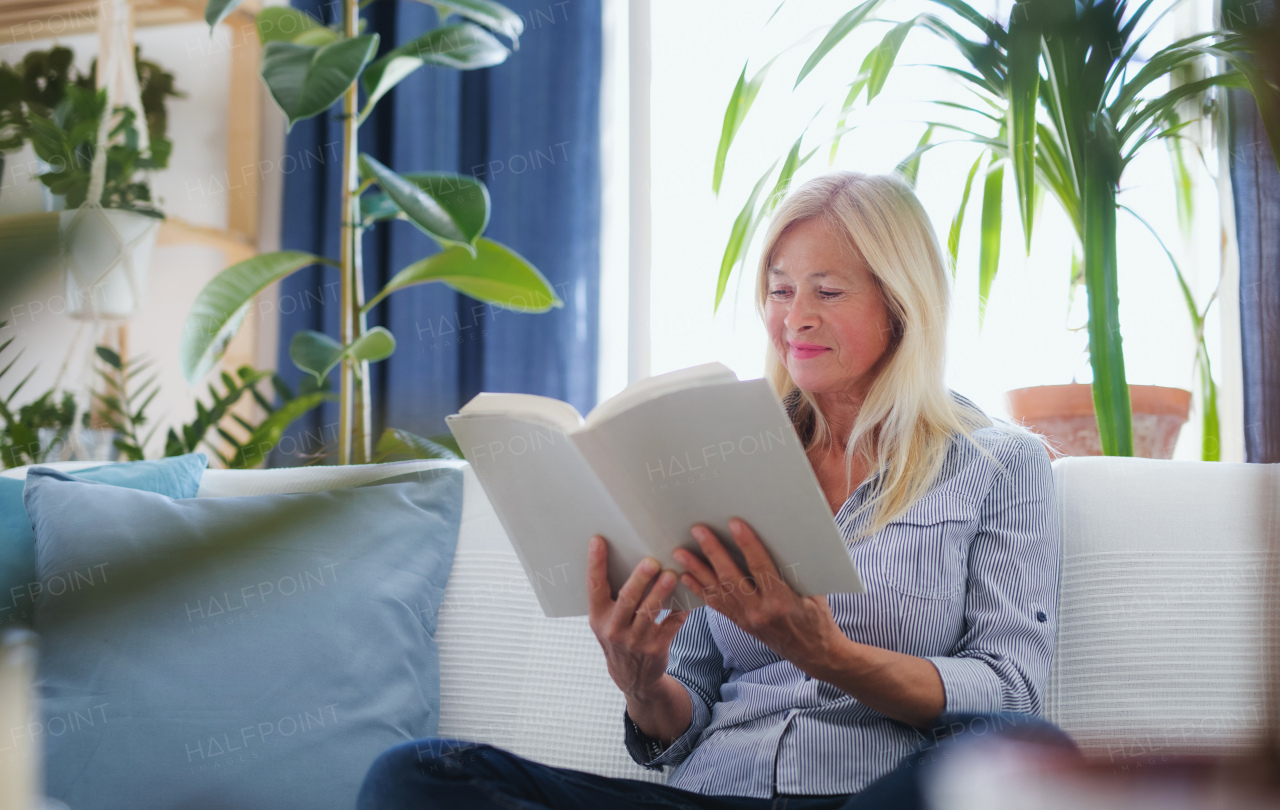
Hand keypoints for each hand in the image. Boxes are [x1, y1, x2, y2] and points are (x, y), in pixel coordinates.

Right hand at [586, 534, 689, 699]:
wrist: (631, 677)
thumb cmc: (619, 636)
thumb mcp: (606, 620)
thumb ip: (612, 597)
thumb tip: (627, 556)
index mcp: (598, 616)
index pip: (595, 586)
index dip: (595, 563)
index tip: (598, 541)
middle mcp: (614, 628)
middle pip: (627, 599)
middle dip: (639, 580)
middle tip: (651, 562)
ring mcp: (635, 640)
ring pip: (649, 612)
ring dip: (661, 592)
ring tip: (671, 575)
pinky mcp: (656, 648)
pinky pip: (671, 624)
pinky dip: (680, 610)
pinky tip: (687, 596)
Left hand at [675, 518, 840, 673]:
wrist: (813, 653)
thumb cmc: (817, 618)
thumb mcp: (813, 592)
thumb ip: (795, 571)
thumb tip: (781, 539)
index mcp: (781, 601)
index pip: (760, 567)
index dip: (747, 544)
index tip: (734, 524)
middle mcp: (760, 612)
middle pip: (731, 577)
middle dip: (712, 552)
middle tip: (698, 531)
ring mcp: (747, 619)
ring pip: (718, 591)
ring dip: (697, 570)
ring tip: (680, 553)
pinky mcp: (741, 624)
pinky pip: (716, 605)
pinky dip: (700, 589)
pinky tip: (687, 576)